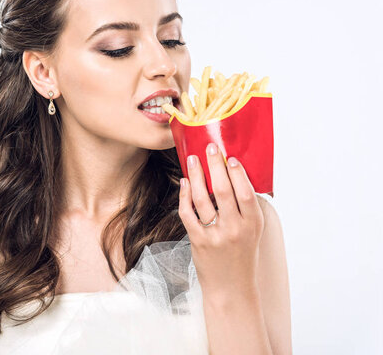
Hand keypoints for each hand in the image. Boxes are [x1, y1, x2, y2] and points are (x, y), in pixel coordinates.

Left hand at [178, 143, 264, 298]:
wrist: (231, 290)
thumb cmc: (242, 257)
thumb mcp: (253, 233)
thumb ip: (246, 209)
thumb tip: (236, 177)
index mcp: (253, 225)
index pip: (246, 192)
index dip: (238, 172)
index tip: (230, 157)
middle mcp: (235, 229)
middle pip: (224, 189)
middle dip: (215, 165)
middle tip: (210, 148)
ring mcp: (215, 235)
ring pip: (203, 198)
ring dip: (197, 175)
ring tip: (193, 160)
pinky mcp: (198, 241)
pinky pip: (188, 212)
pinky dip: (184, 195)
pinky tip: (184, 182)